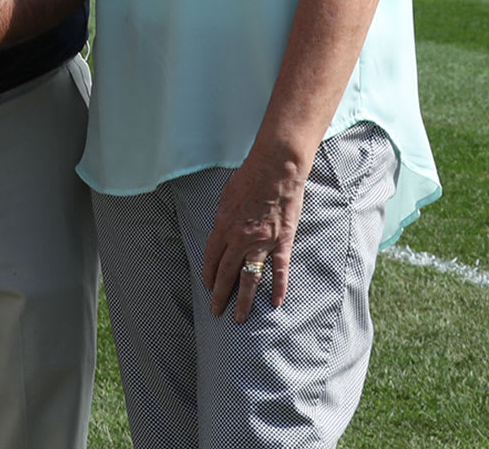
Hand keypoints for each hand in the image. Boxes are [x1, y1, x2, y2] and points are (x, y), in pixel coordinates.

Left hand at [201, 144, 308, 322]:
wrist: (275, 170)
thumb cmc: (249, 178)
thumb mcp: (225, 197)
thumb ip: (222, 218)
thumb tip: (220, 232)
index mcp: (222, 226)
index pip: (211, 258)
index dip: (208, 275)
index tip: (207, 287)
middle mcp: (239, 238)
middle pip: (226, 273)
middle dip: (220, 295)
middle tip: (216, 311)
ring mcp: (261, 243)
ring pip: (249, 278)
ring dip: (244, 300)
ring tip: (240, 318)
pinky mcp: (281, 242)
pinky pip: (279, 270)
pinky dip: (278, 287)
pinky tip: (275, 303)